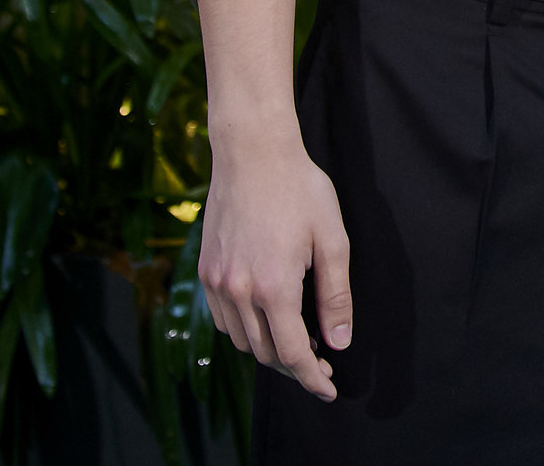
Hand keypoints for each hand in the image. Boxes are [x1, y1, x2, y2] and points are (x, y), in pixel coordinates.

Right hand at [200, 134, 353, 398]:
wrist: (253, 155)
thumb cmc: (300, 190)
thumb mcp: (332, 239)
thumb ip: (336, 295)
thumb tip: (338, 341)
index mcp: (274, 287)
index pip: (293, 354)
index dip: (311, 378)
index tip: (328, 389)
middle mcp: (239, 292)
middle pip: (266, 353)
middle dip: (294, 366)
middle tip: (320, 361)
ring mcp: (217, 283)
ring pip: (241, 341)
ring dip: (269, 349)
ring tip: (297, 341)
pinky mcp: (205, 272)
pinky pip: (223, 320)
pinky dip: (244, 330)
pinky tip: (266, 319)